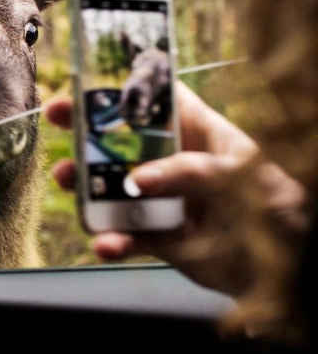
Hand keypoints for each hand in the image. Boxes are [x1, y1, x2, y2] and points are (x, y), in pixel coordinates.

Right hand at [45, 81, 306, 295]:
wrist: (293, 269)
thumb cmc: (280, 204)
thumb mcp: (242, 173)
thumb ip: (192, 171)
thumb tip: (139, 180)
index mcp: (197, 132)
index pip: (154, 100)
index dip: (119, 88)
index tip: (84, 84)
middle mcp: (174, 162)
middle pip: (121, 140)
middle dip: (87, 131)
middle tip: (59, 124)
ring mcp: (164, 200)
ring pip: (112, 188)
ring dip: (86, 186)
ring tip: (70, 184)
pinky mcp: (161, 237)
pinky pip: (127, 236)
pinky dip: (111, 241)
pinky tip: (106, 242)